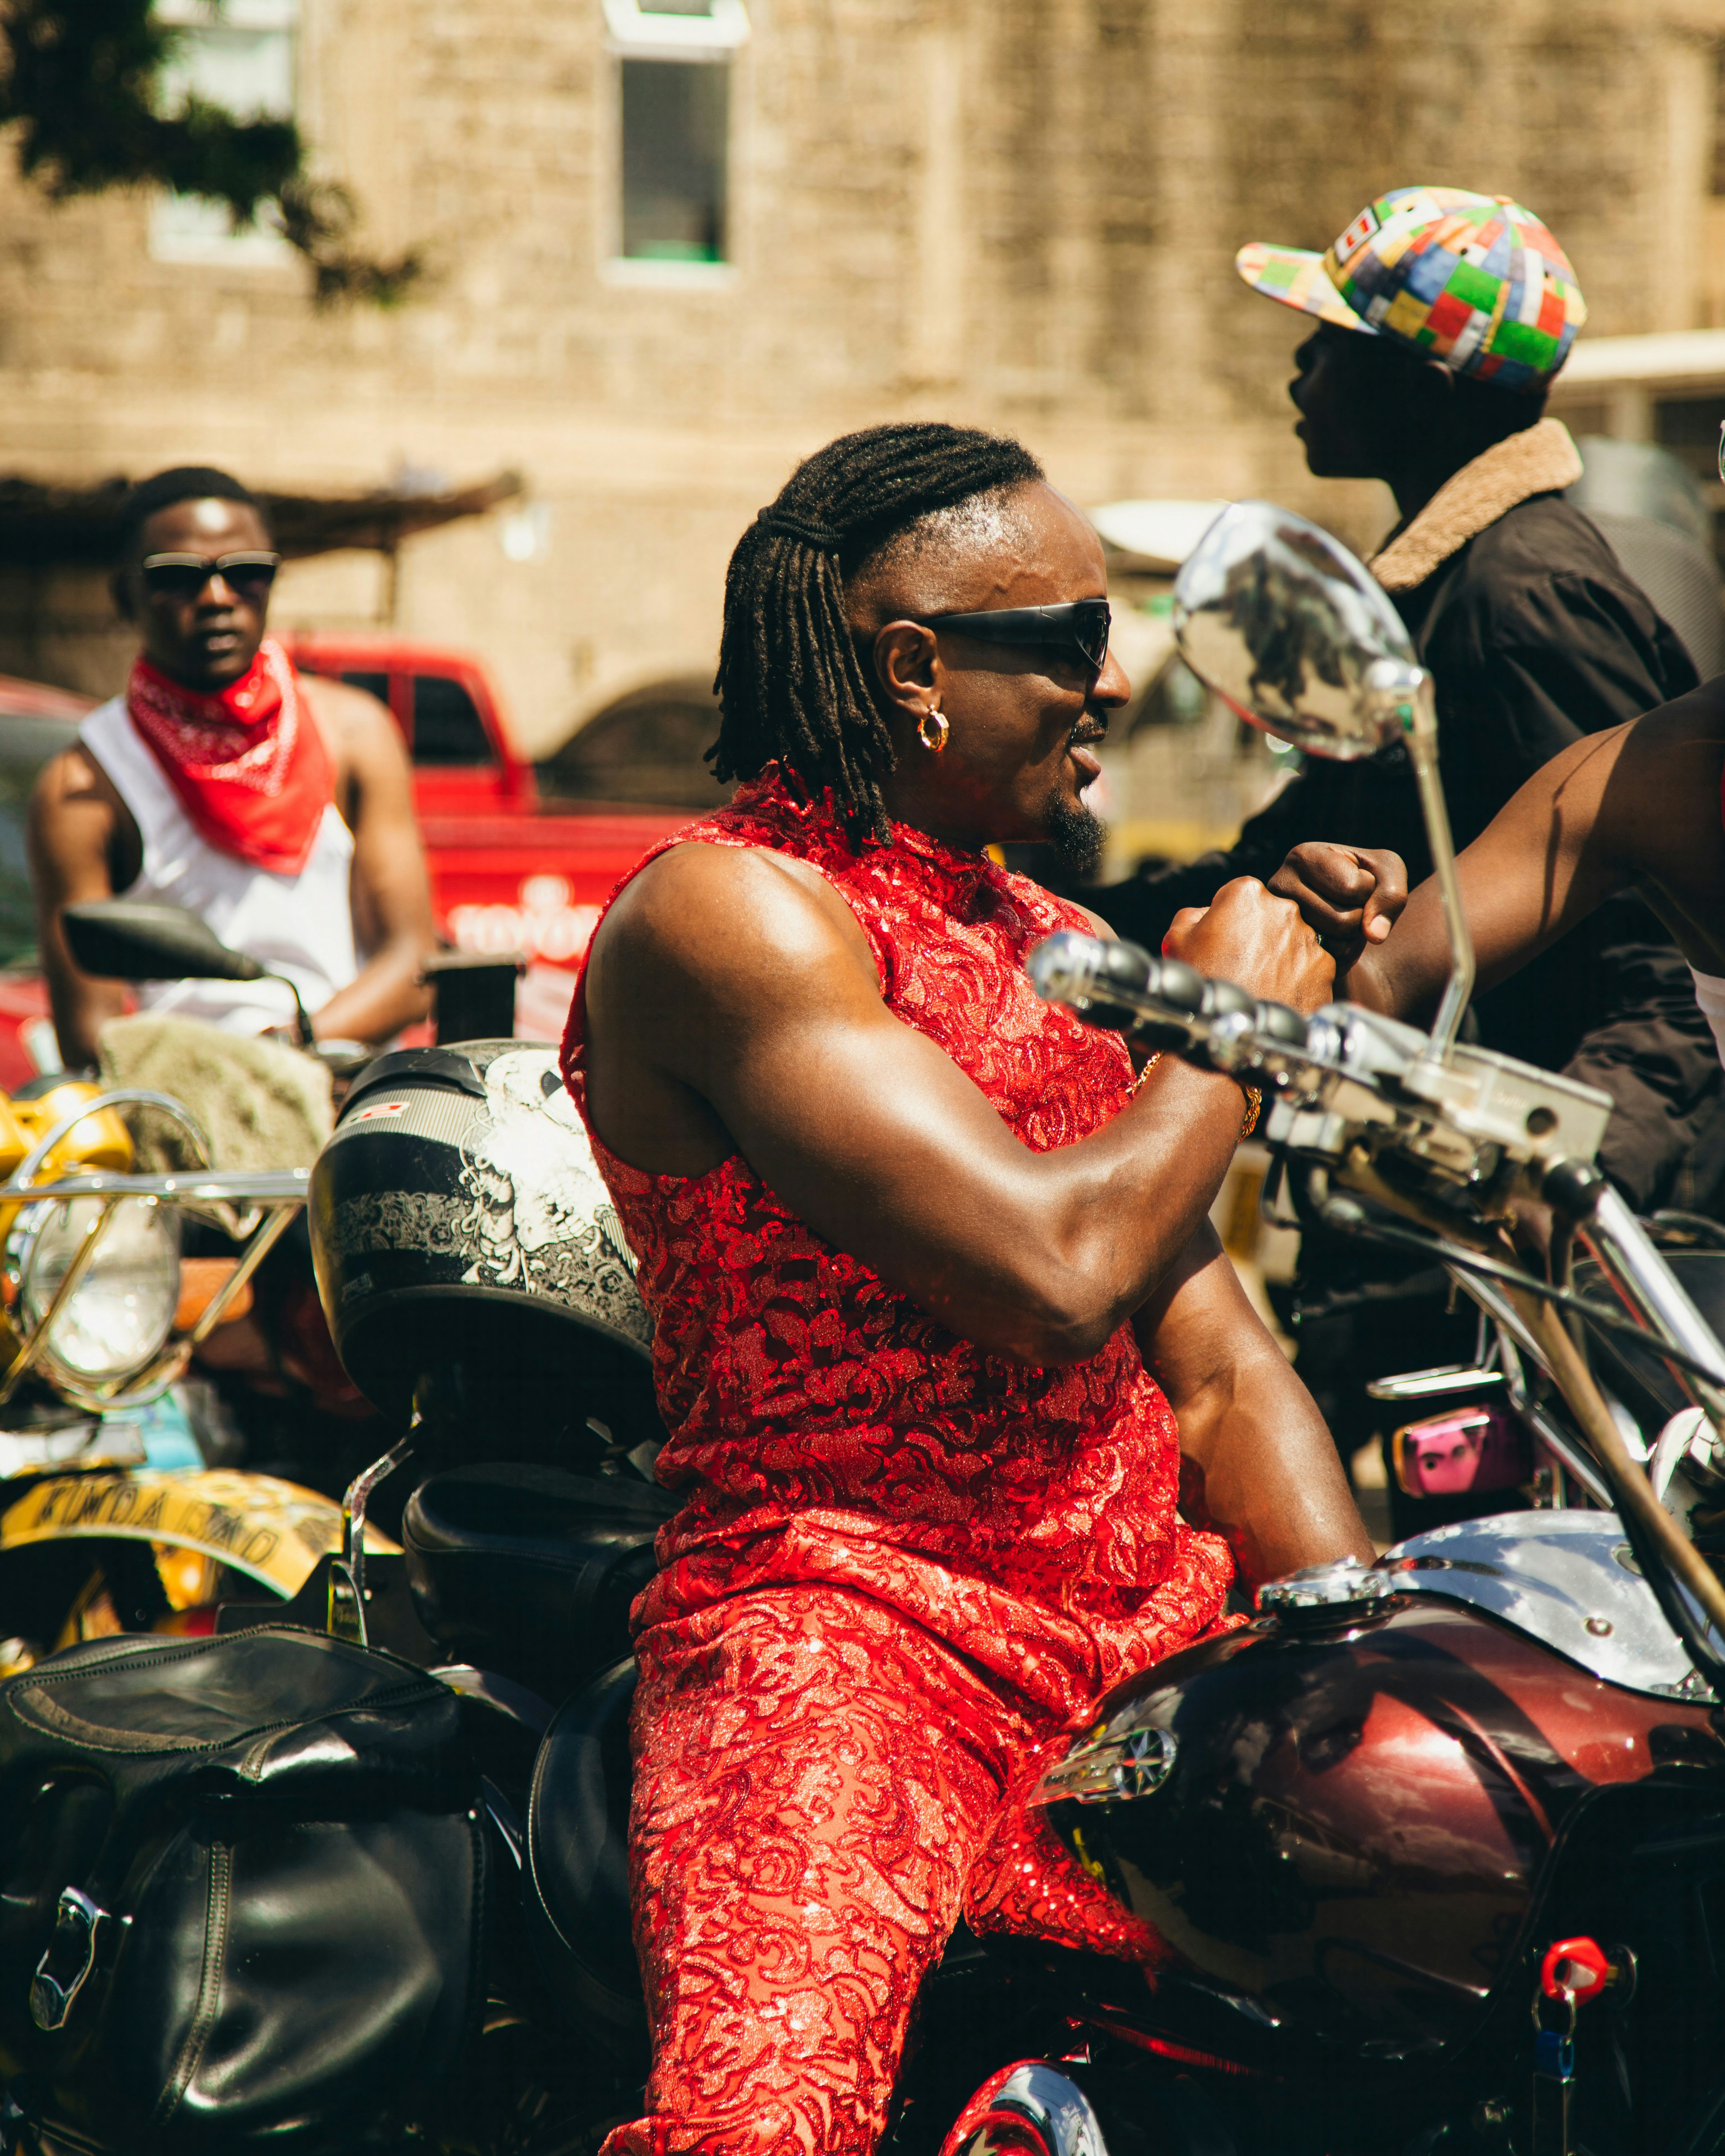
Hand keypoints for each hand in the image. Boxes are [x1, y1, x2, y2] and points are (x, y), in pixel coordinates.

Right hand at [1163, 876, 1334, 1012]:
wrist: (1235, 1031)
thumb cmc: (1202, 982)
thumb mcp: (1176, 941)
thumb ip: (1192, 914)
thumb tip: (1208, 912)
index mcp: (1246, 893)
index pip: (1239, 895)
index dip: (1228, 919)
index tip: (1223, 941)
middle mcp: (1284, 907)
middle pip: (1269, 915)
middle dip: (1257, 933)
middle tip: (1240, 963)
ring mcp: (1308, 937)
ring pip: (1291, 939)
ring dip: (1278, 954)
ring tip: (1259, 982)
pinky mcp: (1325, 965)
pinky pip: (1309, 965)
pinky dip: (1297, 976)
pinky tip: (1278, 993)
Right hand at [1267, 844, 1407, 971]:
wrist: (1346, 910)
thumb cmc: (1365, 883)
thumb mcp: (1387, 872)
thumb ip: (1391, 893)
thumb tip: (1374, 935)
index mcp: (1303, 856)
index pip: (1353, 887)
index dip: (1370, 890)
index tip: (1357, 882)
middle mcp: (1279, 888)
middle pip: (1344, 920)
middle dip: (1362, 917)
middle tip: (1349, 906)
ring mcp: (1279, 925)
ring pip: (1337, 945)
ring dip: (1353, 937)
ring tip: (1341, 921)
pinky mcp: (1285, 952)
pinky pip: (1330, 962)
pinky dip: (1343, 955)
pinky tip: (1333, 939)